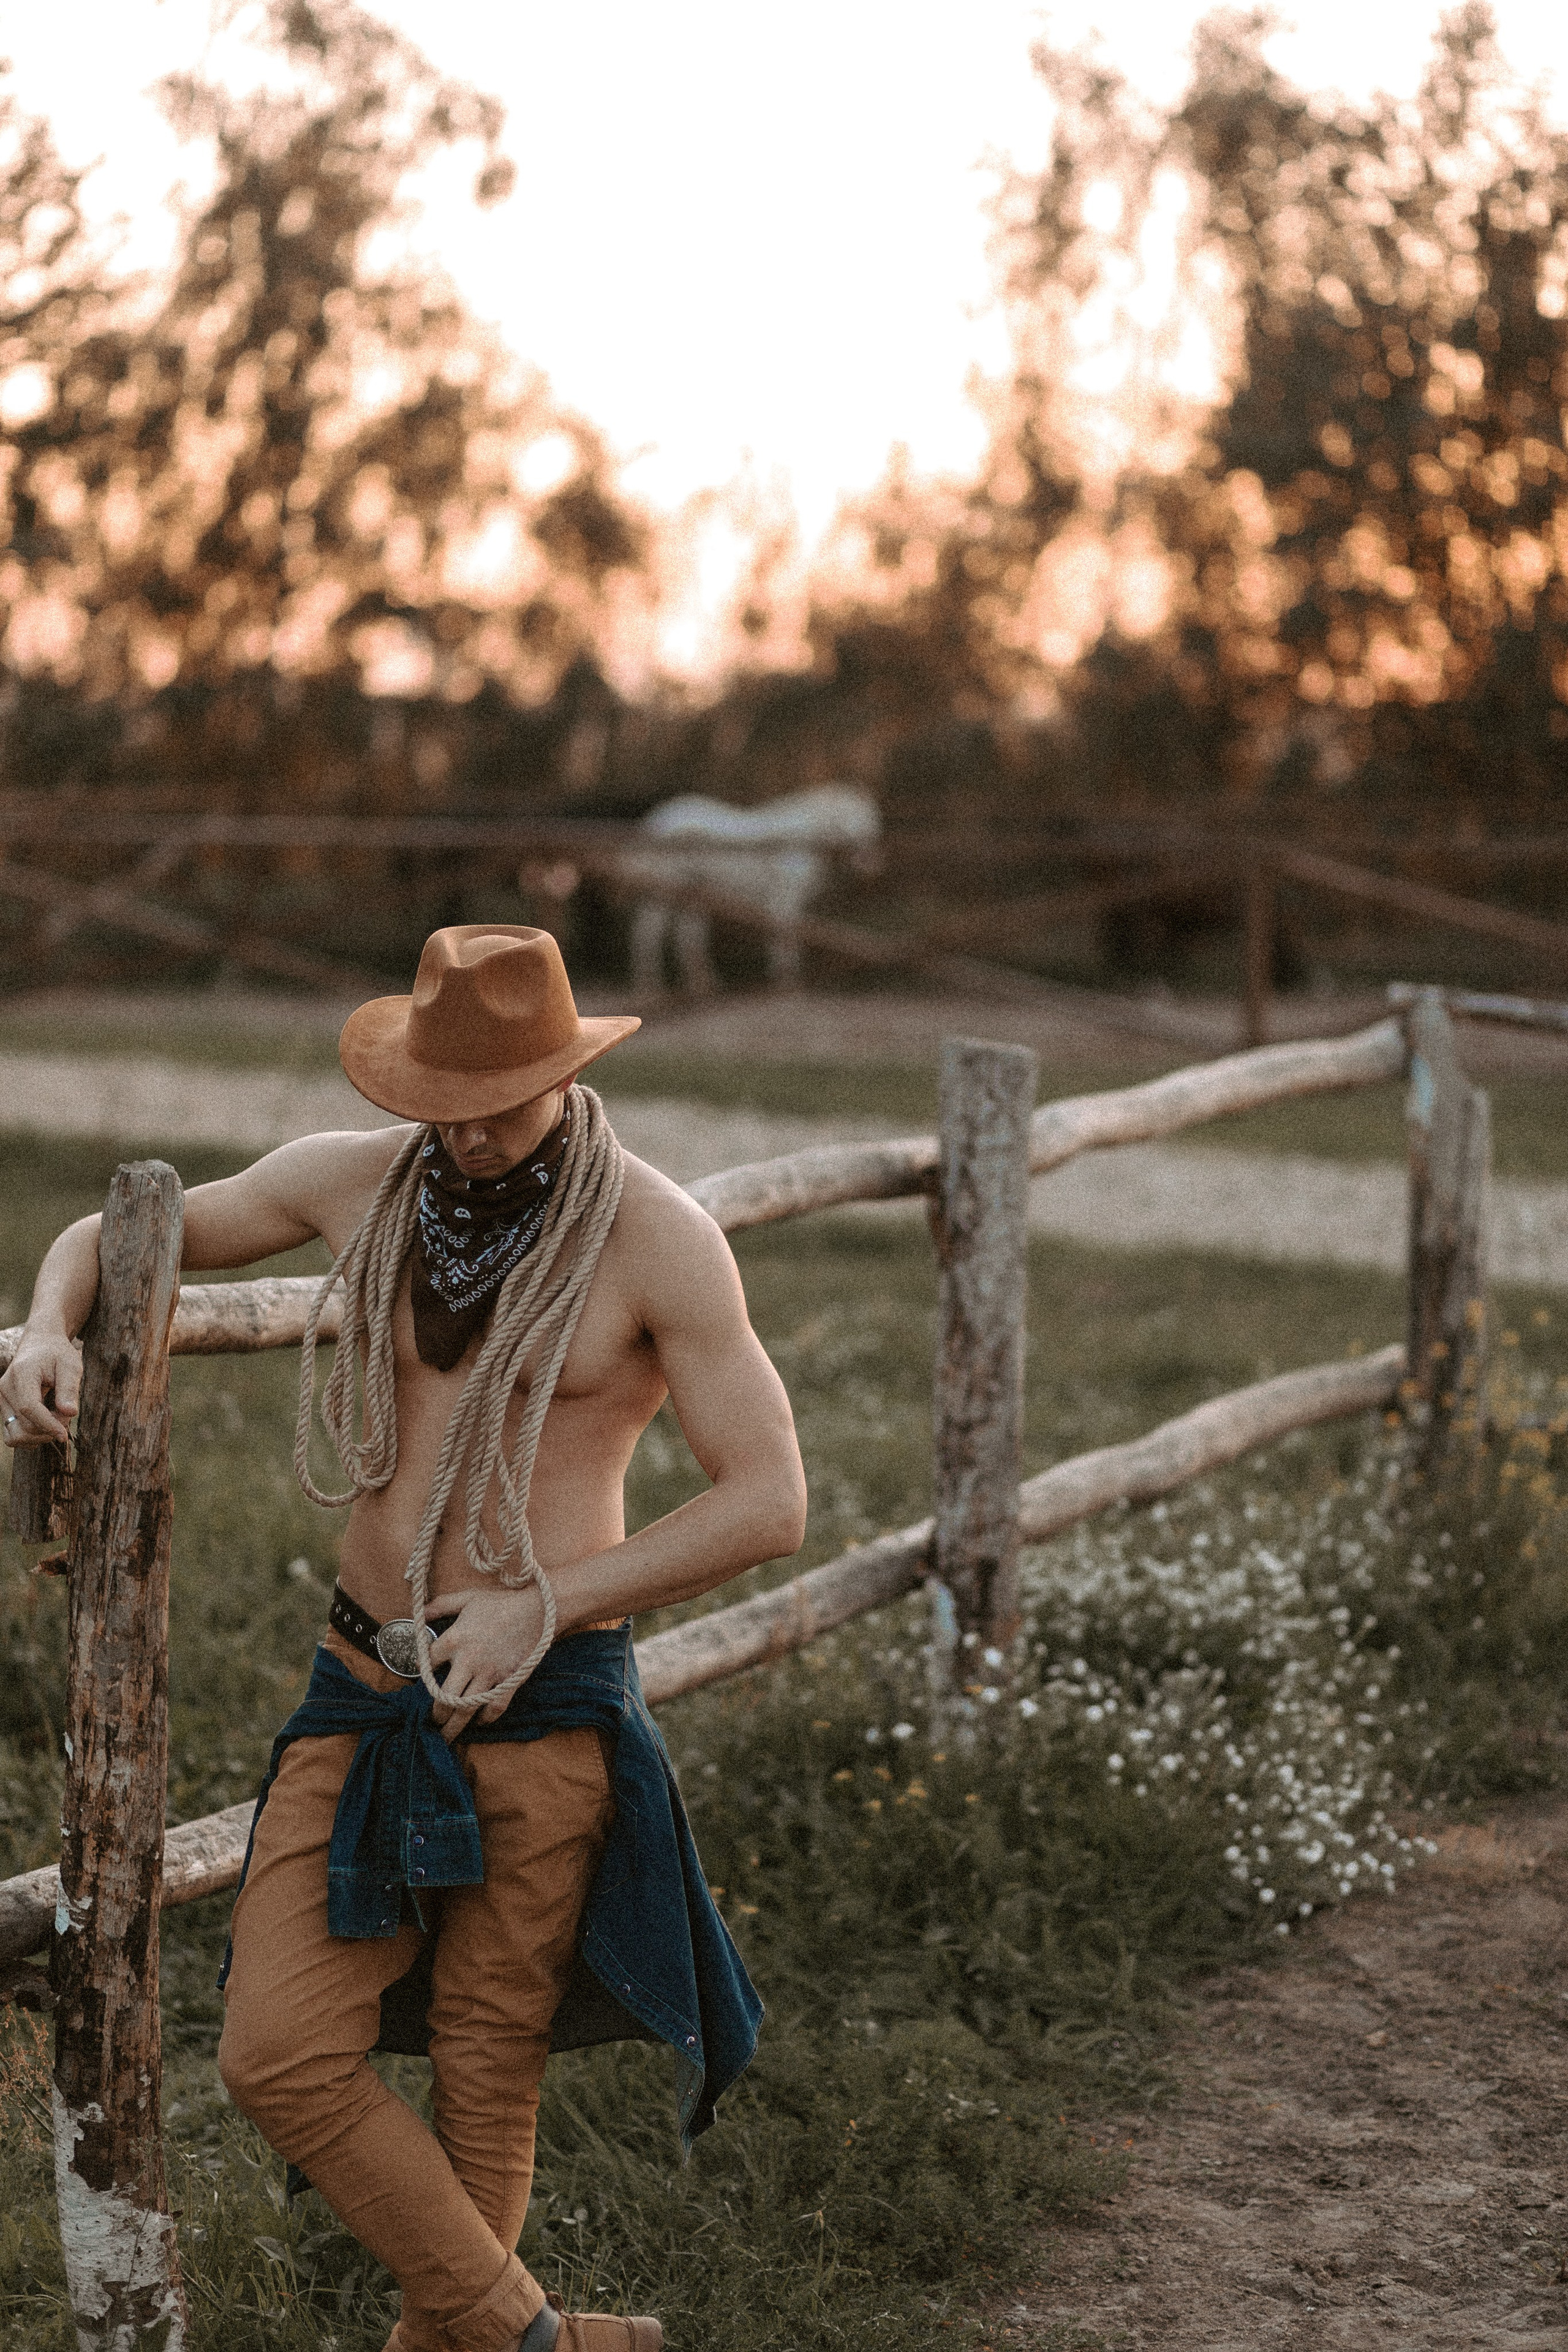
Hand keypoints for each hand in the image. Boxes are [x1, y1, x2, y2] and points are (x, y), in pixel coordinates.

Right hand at [0, 1332, 82, 1447]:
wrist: (40, 1345)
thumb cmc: (57, 1354)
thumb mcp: (70, 1365)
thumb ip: (69, 1388)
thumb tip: (70, 1413)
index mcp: (21, 1374)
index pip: (28, 1407)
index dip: (47, 1424)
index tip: (64, 1435)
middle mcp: (5, 1389)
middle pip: (24, 1425)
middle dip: (49, 1429)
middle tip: (66, 1415)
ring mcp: (1, 1400)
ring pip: (15, 1436)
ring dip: (39, 1436)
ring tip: (55, 1419)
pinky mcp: (4, 1408)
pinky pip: (12, 1435)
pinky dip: (30, 1436)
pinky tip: (45, 1425)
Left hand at [426, 1585, 547, 1743]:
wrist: (539, 1609)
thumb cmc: (500, 1602)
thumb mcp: (467, 1598)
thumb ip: (440, 1605)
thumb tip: (419, 1614)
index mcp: (455, 1639)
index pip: (427, 1663)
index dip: (422, 1671)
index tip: (423, 1679)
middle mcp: (469, 1660)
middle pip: (444, 1697)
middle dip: (436, 1714)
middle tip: (433, 1721)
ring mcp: (490, 1673)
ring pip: (466, 1709)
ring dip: (454, 1726)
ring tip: (447, 1735)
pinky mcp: (509, 1681)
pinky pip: (494, 1708)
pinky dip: (486, 1719)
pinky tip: (479, 1721)